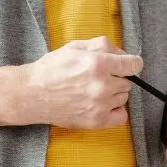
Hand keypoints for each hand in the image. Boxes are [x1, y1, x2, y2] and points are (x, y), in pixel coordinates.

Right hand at [23, 36, 143, 127]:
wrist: (32, 94)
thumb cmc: (51, 69)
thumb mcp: (75, 47)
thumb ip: (102, 45)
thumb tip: (121, 53)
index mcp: (98, 63)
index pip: (133, 64)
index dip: (131, 63)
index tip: (127, 65)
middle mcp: (102, 85)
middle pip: (128, 82)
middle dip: (117, 78)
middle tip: (100, 78)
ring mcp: (100, 105)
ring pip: (123, 97)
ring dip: (114, 93)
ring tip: (95, 91)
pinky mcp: (96, 121)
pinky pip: (121, 116)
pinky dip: (115, 110)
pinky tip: (102, 105)